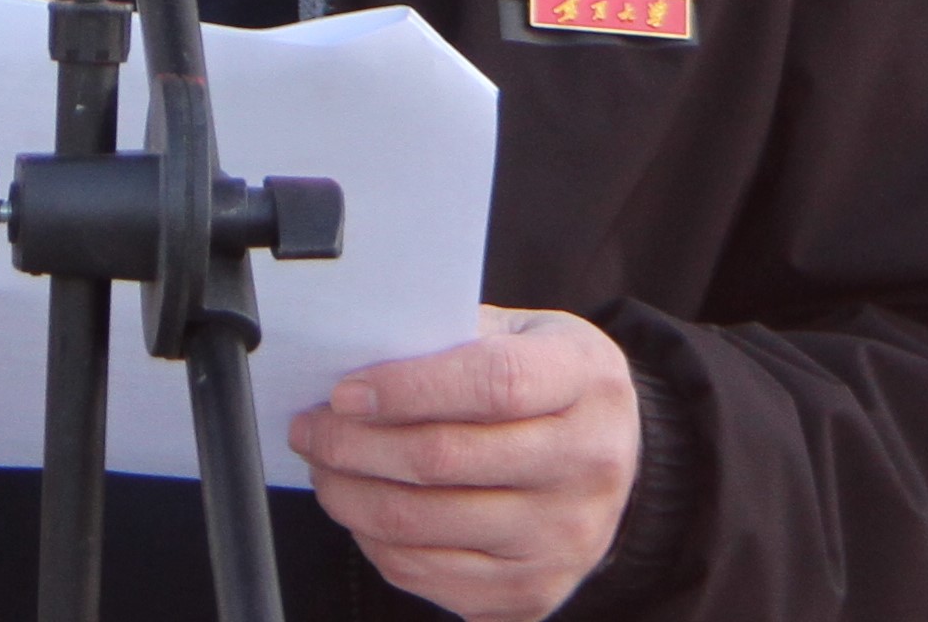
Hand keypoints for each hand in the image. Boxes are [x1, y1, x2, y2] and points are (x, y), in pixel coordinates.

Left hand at [291, 306, 641, 621]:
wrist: (616, 455)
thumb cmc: (551, 383)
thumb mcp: (524, 333)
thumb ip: (453, 339)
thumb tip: (357, 363)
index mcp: (586, 381)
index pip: (493, 384)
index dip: (407, 388)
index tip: (344, 391)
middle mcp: (587, 466)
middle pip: (445, 460)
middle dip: (354, 444)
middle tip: (310, 427)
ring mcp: (563, 539)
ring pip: (424, 524)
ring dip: (351, 495)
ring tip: (324, 466)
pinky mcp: (533, 593)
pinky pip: (428, 574)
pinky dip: (376, 542)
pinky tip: (361, 509)